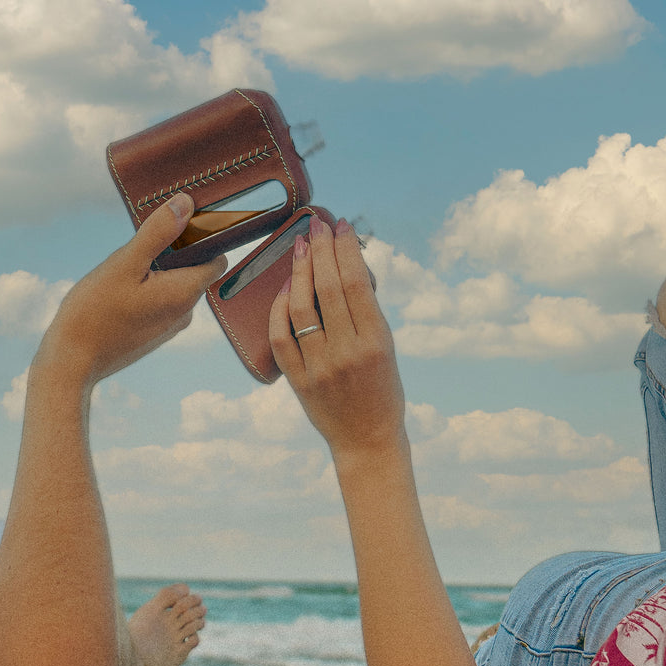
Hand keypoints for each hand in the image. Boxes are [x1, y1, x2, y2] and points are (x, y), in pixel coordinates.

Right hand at [36, 194, 226, 386]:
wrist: (72, 363)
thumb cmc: (94, 312)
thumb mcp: (125, 263)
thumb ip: (158, 232)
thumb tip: (186, 203)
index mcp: (185, 293)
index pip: (217, 258)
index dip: (202, 239)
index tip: (171, 229)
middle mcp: (186, 313)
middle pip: (193, 270)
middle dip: (171, 254)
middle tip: (135, 253)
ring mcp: (170, 327)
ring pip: (174, 285)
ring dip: (155, 273)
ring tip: (122, 276)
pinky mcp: (154, 335)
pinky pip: (160, 303)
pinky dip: (146, 291)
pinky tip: (118, 294)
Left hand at [269, 216, 405, 461]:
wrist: (367, 439)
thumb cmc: (382, 390)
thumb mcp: (386, 349)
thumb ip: (367, 312)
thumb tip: (346, 266)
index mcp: (377, 341)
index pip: (357, 283)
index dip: (346, 249)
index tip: (341, 226)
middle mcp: (348, 352)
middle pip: (329, 288)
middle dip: (321, 250)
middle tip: (316, 225)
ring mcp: (320, 367)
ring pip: (301, 308)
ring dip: (298, 272)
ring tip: (299, 248)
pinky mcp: (299, 381)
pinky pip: (281, 337)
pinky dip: (279, 309)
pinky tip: (283, 289)